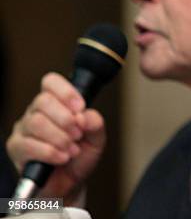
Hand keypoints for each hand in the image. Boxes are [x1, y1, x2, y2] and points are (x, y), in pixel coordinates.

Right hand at [6, 73, 105, 203]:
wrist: (71, 183)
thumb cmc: (80, 156)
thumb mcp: (96, 138)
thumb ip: (95, 123)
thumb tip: (85, 115)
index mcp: (56, 103)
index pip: (51, 82)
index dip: (66, 91)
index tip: (80, 108)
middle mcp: (36, 112)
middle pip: (43, 101)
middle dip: (66, 119)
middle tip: (78, 134)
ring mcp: (24, 129)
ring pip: (36, 122)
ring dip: (59, 137)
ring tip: (72, 149)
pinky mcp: (17, 148)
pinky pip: (28, 145)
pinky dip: (50, 152)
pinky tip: (62, 158)